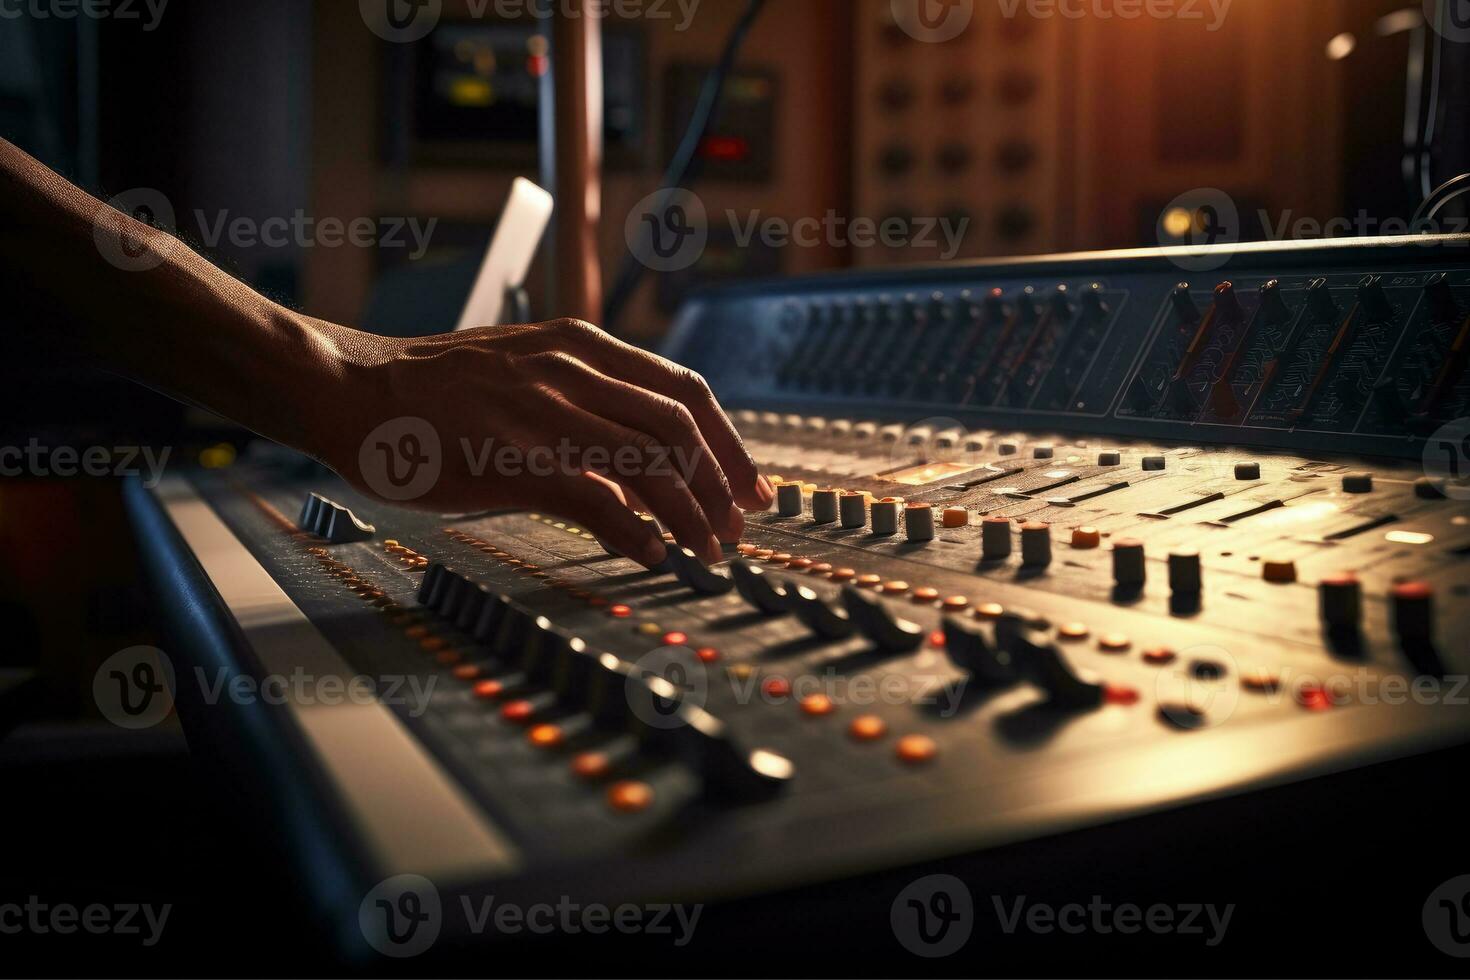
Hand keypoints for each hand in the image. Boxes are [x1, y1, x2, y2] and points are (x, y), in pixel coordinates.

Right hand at [316, 317, 773, 567]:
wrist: (352, 389)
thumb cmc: (434, 390)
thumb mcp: (524, 369)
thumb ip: (585, 401)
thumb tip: (641, 466)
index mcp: (582, 345)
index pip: (685, 391)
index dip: (730, 443)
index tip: (751, 486)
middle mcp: (575, 370)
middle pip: (682, 428)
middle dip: (723, 485)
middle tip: (737, 528)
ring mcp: (547, 413)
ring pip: (653, 465)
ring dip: (691, 515)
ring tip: (705, 551)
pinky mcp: (517, 459)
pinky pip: (600, 502)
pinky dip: (637, 534)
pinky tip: (649, 556)